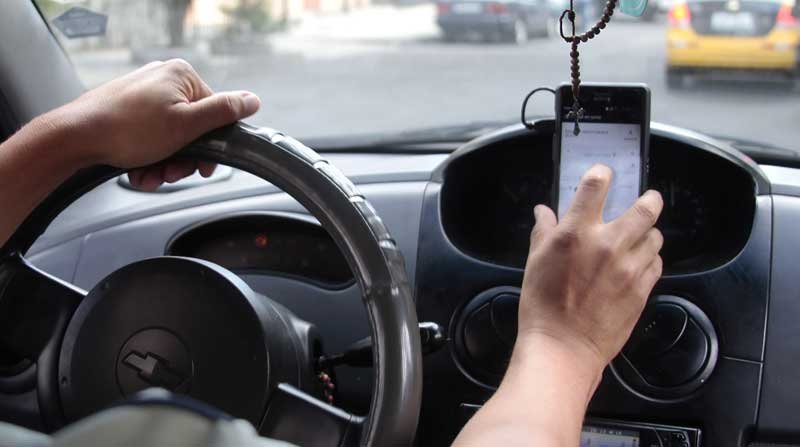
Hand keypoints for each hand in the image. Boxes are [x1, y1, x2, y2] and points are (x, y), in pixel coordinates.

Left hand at [50, 59, 259, 190]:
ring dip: (164, 163)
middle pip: (192, 128)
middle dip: (183, 158)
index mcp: (181, 76)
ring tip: (150, 174)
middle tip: (171, 172)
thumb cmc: (126, 130)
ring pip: (170, 137)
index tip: (203, 167)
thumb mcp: (186, 125)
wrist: (74, 138)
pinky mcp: (126, 110)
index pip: (214, 113)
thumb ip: (223, 112)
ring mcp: (142, 95)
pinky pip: (150, 138)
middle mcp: (162, 80)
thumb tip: (253, 100)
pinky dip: (148, 158)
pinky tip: (140, 170)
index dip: (211, 145)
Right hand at [517, 164, 663, 374]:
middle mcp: (607, 244)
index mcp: (576, 232)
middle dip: (650, 199)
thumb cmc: (543, 306)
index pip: (596, 186)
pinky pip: (656, 263)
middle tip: (648, 200)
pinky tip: (638, 265)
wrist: (564, 347)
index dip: (603, 174)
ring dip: (648, 233)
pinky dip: (649, 259)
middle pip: (645, 207)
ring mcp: (629, 267)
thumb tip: (543, 212)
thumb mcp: (535, 262)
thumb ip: (544, 231)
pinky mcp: (642, 289)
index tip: (605, 174)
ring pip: (655, 236)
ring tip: (639, 239)